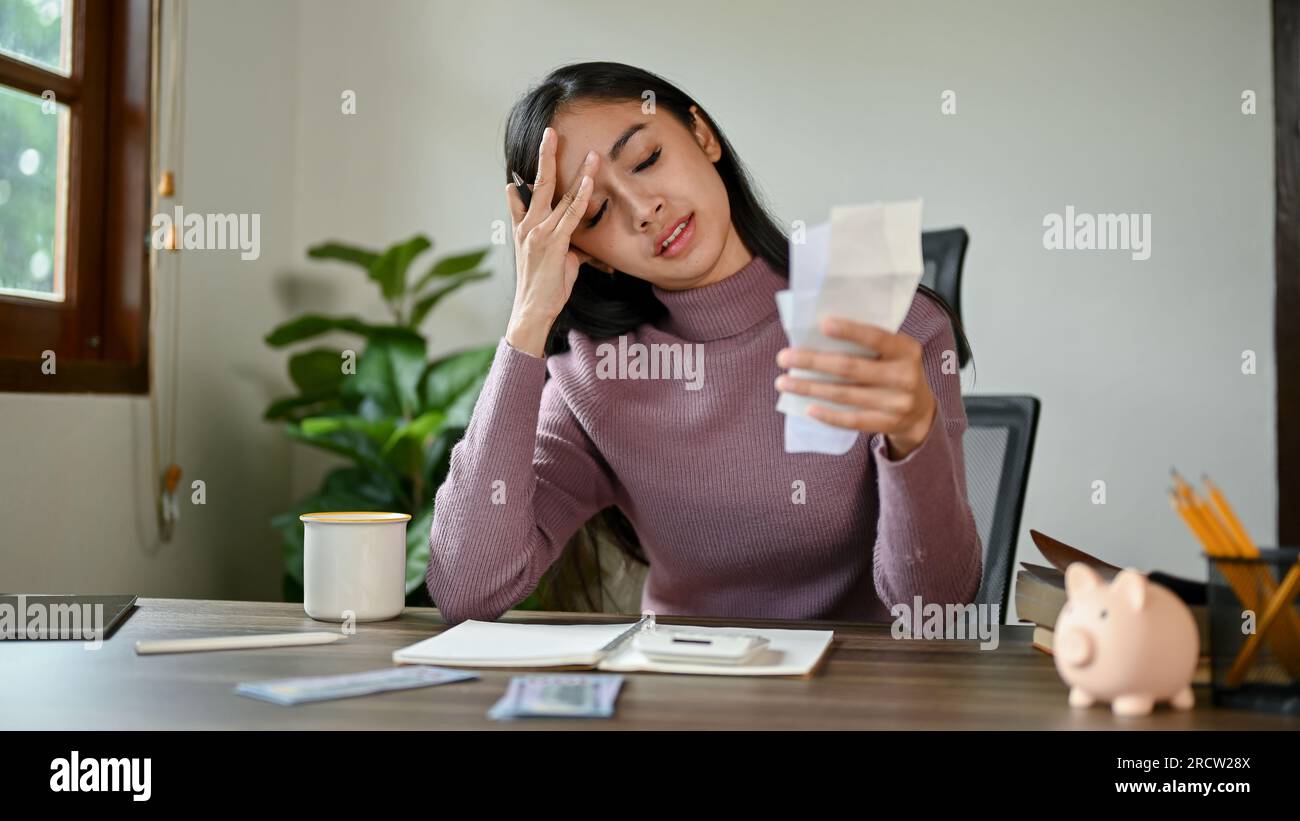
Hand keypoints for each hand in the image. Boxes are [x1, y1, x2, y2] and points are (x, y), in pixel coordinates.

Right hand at [503, 127, 598, 355]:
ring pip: (558, 194)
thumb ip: (570, 247)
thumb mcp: (556, 263)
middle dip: (545, 155)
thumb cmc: (545, 290)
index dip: (523, 178)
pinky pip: (569, 214)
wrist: (532, 312)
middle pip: (539, 183)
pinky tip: (589, 181)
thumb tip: (586, 245)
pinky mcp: (553, 243)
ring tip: (591, 153)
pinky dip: (580, 196)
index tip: (527, 159)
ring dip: (576, 171)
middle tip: (550, 131)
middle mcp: (528, 226)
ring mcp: (539, 233)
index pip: (520, 198)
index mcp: (523, 230)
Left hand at [775, 316, 936, 458]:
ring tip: (784, 382)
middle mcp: (905, 376)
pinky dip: (828, 415)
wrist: (921, 410)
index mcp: (906, 350)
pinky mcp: (887, 424)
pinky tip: (807, 408)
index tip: (822, 325)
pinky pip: (852, 421)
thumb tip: (817, 336)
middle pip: (851, 368)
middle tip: (784, 357)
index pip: (876, 337)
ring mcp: (897, 403)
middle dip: (813, 362)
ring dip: (810, 388)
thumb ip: (867, 343)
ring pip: (845, 395)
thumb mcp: (893, 351)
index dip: (850, 331)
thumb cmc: (895, 370)